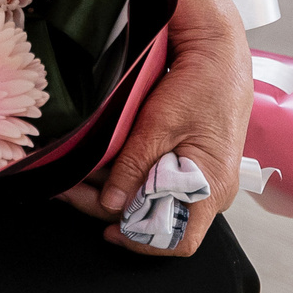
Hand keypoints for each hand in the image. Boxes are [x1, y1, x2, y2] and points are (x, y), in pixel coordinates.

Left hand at [56, 0, 251, 257]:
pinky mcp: (191, 161)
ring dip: (115, 191)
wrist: (221, 50)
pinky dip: (128, 175)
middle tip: (72, 192)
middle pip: (156, 218)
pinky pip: (157, 179)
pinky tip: (100, 165)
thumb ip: (134, 166)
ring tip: (77, 178)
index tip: (105, 232)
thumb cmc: (202, 84)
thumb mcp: (160, 124)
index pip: (177, 240)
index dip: (139, 241)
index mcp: (211, 187)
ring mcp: (200, 176)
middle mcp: (210, 190)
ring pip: (152, 198)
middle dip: (111, 209)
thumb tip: (111, 204)